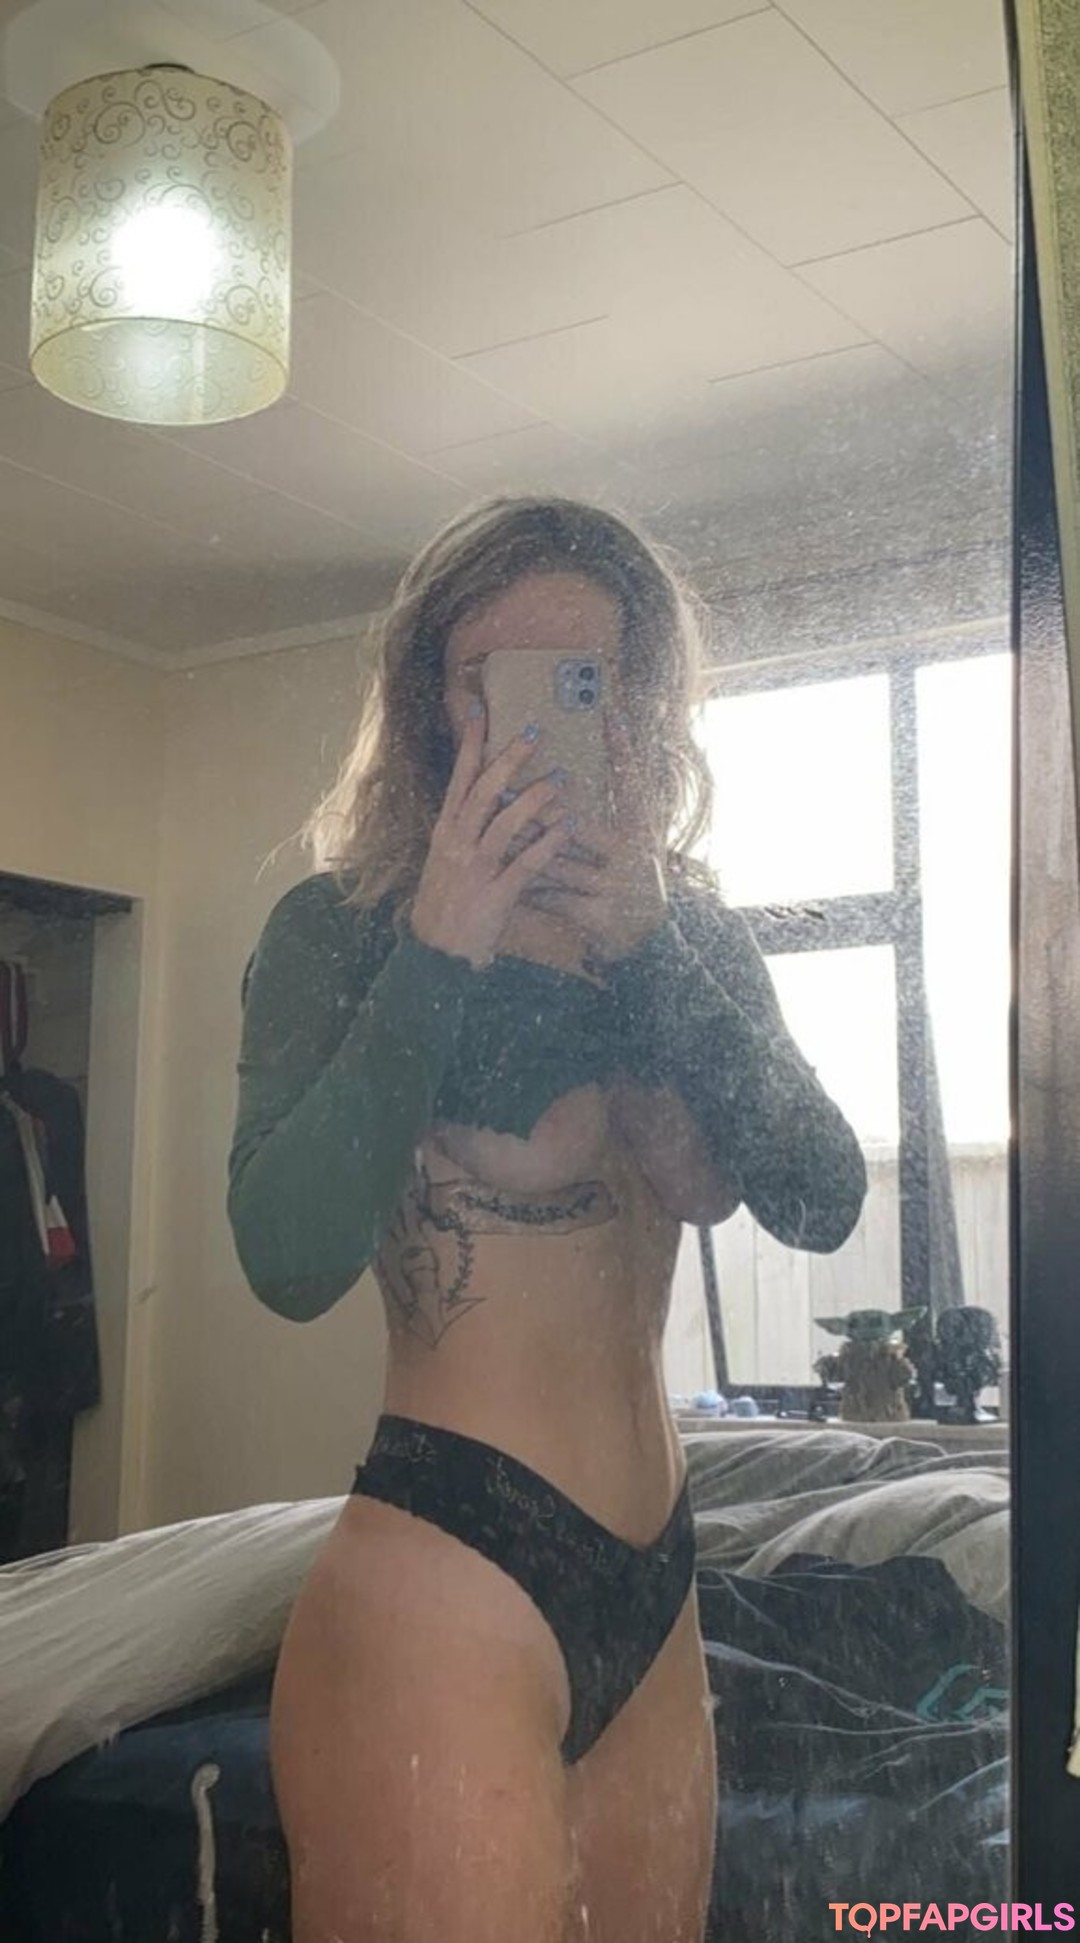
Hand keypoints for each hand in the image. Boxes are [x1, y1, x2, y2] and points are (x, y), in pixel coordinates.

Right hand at [410, 706, 572, 968]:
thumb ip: (462, 833)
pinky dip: (548, 843)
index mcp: (443, 833)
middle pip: (483, 792)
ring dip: (534, 798)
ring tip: (561, 778)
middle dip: (508, 760)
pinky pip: (525, 863)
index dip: (468, 746)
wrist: (436, 956)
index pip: (457, 780)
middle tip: (532, 732)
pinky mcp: (495, 894)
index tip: (478, 713)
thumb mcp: (444, 863)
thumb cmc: (444, 908)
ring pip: (505, 823)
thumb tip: (481, 802)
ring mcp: (475, 870)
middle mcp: (456, 845)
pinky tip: (568, 826)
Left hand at [522, 717, 667, 967]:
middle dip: (538, 808)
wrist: (650, 939)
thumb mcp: (637, 835)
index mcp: (640, 831)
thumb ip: (624, 786)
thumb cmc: (636, 876)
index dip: (622, 749)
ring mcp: (616, 887)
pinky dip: (527, 887)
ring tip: (491, 831)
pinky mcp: (600, 916)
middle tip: (504, 787)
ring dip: (522, 846)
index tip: (606, 715)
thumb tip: (614, 722)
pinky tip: (501, 877)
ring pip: (557, 862)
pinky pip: (553, 898)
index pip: (632, 783)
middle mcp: (631, 856)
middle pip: (578, 825)